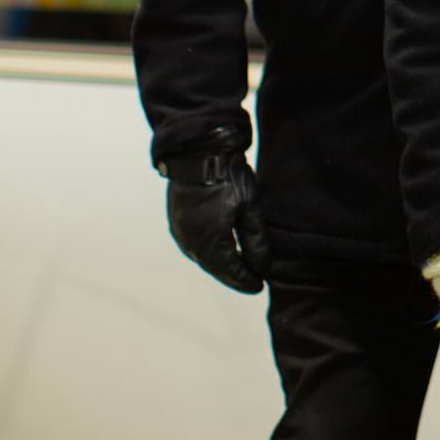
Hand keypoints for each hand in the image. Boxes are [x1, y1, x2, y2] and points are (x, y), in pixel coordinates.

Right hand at [159, 142, 272, 294]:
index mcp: (209, 242)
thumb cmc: (228, 177)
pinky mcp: (176, 221)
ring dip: (220, 265)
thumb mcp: (250, 208)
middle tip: (252, 281)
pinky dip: (209, 252)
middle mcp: (190, 242)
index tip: (259, 287)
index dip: (245, 281)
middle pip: (215, 267)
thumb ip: (256, 241)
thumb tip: (262, 268)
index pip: (230, 271)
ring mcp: (180, 232)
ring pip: (203, 258)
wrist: (199, 152)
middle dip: (234, 275)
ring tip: (239, 268)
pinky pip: (194, 246)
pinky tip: (220, 250)